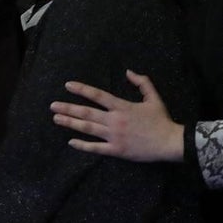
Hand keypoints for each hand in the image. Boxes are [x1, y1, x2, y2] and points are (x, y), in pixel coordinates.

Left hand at [50, 70, 184, 162]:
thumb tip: (128, 71)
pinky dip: (83, 145)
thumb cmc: (161, 120)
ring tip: (56, 119)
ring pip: (88, 129)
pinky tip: (71, 142)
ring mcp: (114, 136)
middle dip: (68, 108)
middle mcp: (114, 120)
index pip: (98, 95)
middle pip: (87, 113)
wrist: (169, 142)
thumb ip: (142, 82)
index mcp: (122, 106)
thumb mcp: (153, 97)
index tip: (68, 85)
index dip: (82, 89)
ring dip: (70, 123)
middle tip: (52, 106)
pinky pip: (96, 148)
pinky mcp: (116, 150)